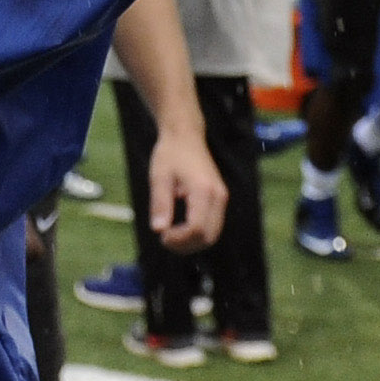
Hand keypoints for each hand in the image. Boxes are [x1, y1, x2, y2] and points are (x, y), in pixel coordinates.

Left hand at [147, 122, 227, 251]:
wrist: (186, 135)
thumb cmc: (170, 154)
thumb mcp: (159, 177)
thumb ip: (160, 203)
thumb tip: (158, 230)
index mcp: (203, 190)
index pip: (197, 229)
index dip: (179, 239)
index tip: (161, 235)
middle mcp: (218, 196)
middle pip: (208, 236)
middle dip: (186, 245)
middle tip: (164, 239)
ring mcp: (221, 198)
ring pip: (213, 234)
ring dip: (192, 242)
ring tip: (171, 235)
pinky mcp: (219, 199)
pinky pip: (213, 225)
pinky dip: (198, 233)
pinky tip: (180, 228)